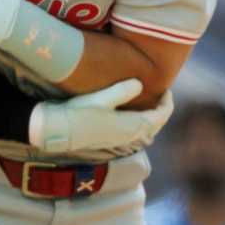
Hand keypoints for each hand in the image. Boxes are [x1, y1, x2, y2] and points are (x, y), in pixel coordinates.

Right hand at [32, 79, 173, 155]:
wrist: (56, 131)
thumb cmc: (78, 114)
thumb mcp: (101, 98)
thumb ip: (122, 91)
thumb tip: (139, 84)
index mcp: (132, 126)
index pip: (161, 116)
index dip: (167, 103)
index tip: (166, 89)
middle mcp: (128, 136)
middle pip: (154, 125)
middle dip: (160, 111)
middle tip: (159, 95)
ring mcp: (118, 140)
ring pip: (143, 130)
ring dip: (149, 118)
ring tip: (146, 102)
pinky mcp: (108, 140)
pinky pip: (132, 133)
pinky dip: (138, 122)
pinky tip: (129, 112)